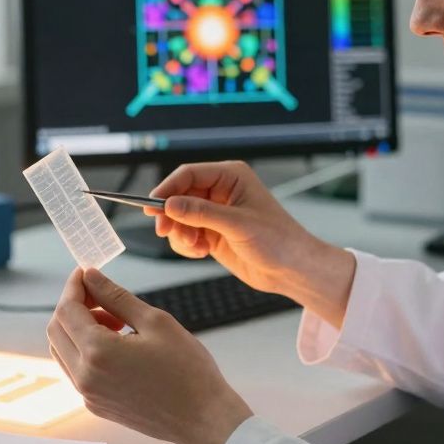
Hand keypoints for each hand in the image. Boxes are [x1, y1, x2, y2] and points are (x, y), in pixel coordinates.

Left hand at [47, 267, 252, 443]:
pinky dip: (85, 349)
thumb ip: (116, 297)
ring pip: (62, 350)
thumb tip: (90, 276)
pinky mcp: (96, 405)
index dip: (74, 286)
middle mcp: (84, 377)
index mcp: (98, 353)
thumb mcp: (155, 322)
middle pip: (56, 330)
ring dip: (78, 328)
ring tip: (115, 322)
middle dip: (73, 305)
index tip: (87, 272)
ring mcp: (88, 395)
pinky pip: (76, 370)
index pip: (67, 310)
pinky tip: (116, 344)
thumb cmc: (187, 369)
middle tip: (103, 296)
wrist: (202, 419)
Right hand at [148, 161, 355, 327]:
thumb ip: (200, 213)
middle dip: (171, 215)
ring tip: (195, 247)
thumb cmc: (277, 240)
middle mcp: (221, 191)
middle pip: (180, 195)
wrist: (291, 269)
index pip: (189, 174)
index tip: (153, 206)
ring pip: (180, 217)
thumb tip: (169, 205)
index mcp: (231, 176)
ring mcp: (216, 213)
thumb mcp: (236, 224)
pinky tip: (201, 253)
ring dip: (180, 233)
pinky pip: (187, 234)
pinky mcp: (213, 233)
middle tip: (164, 231)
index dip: (168, 188)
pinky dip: (187, 245)